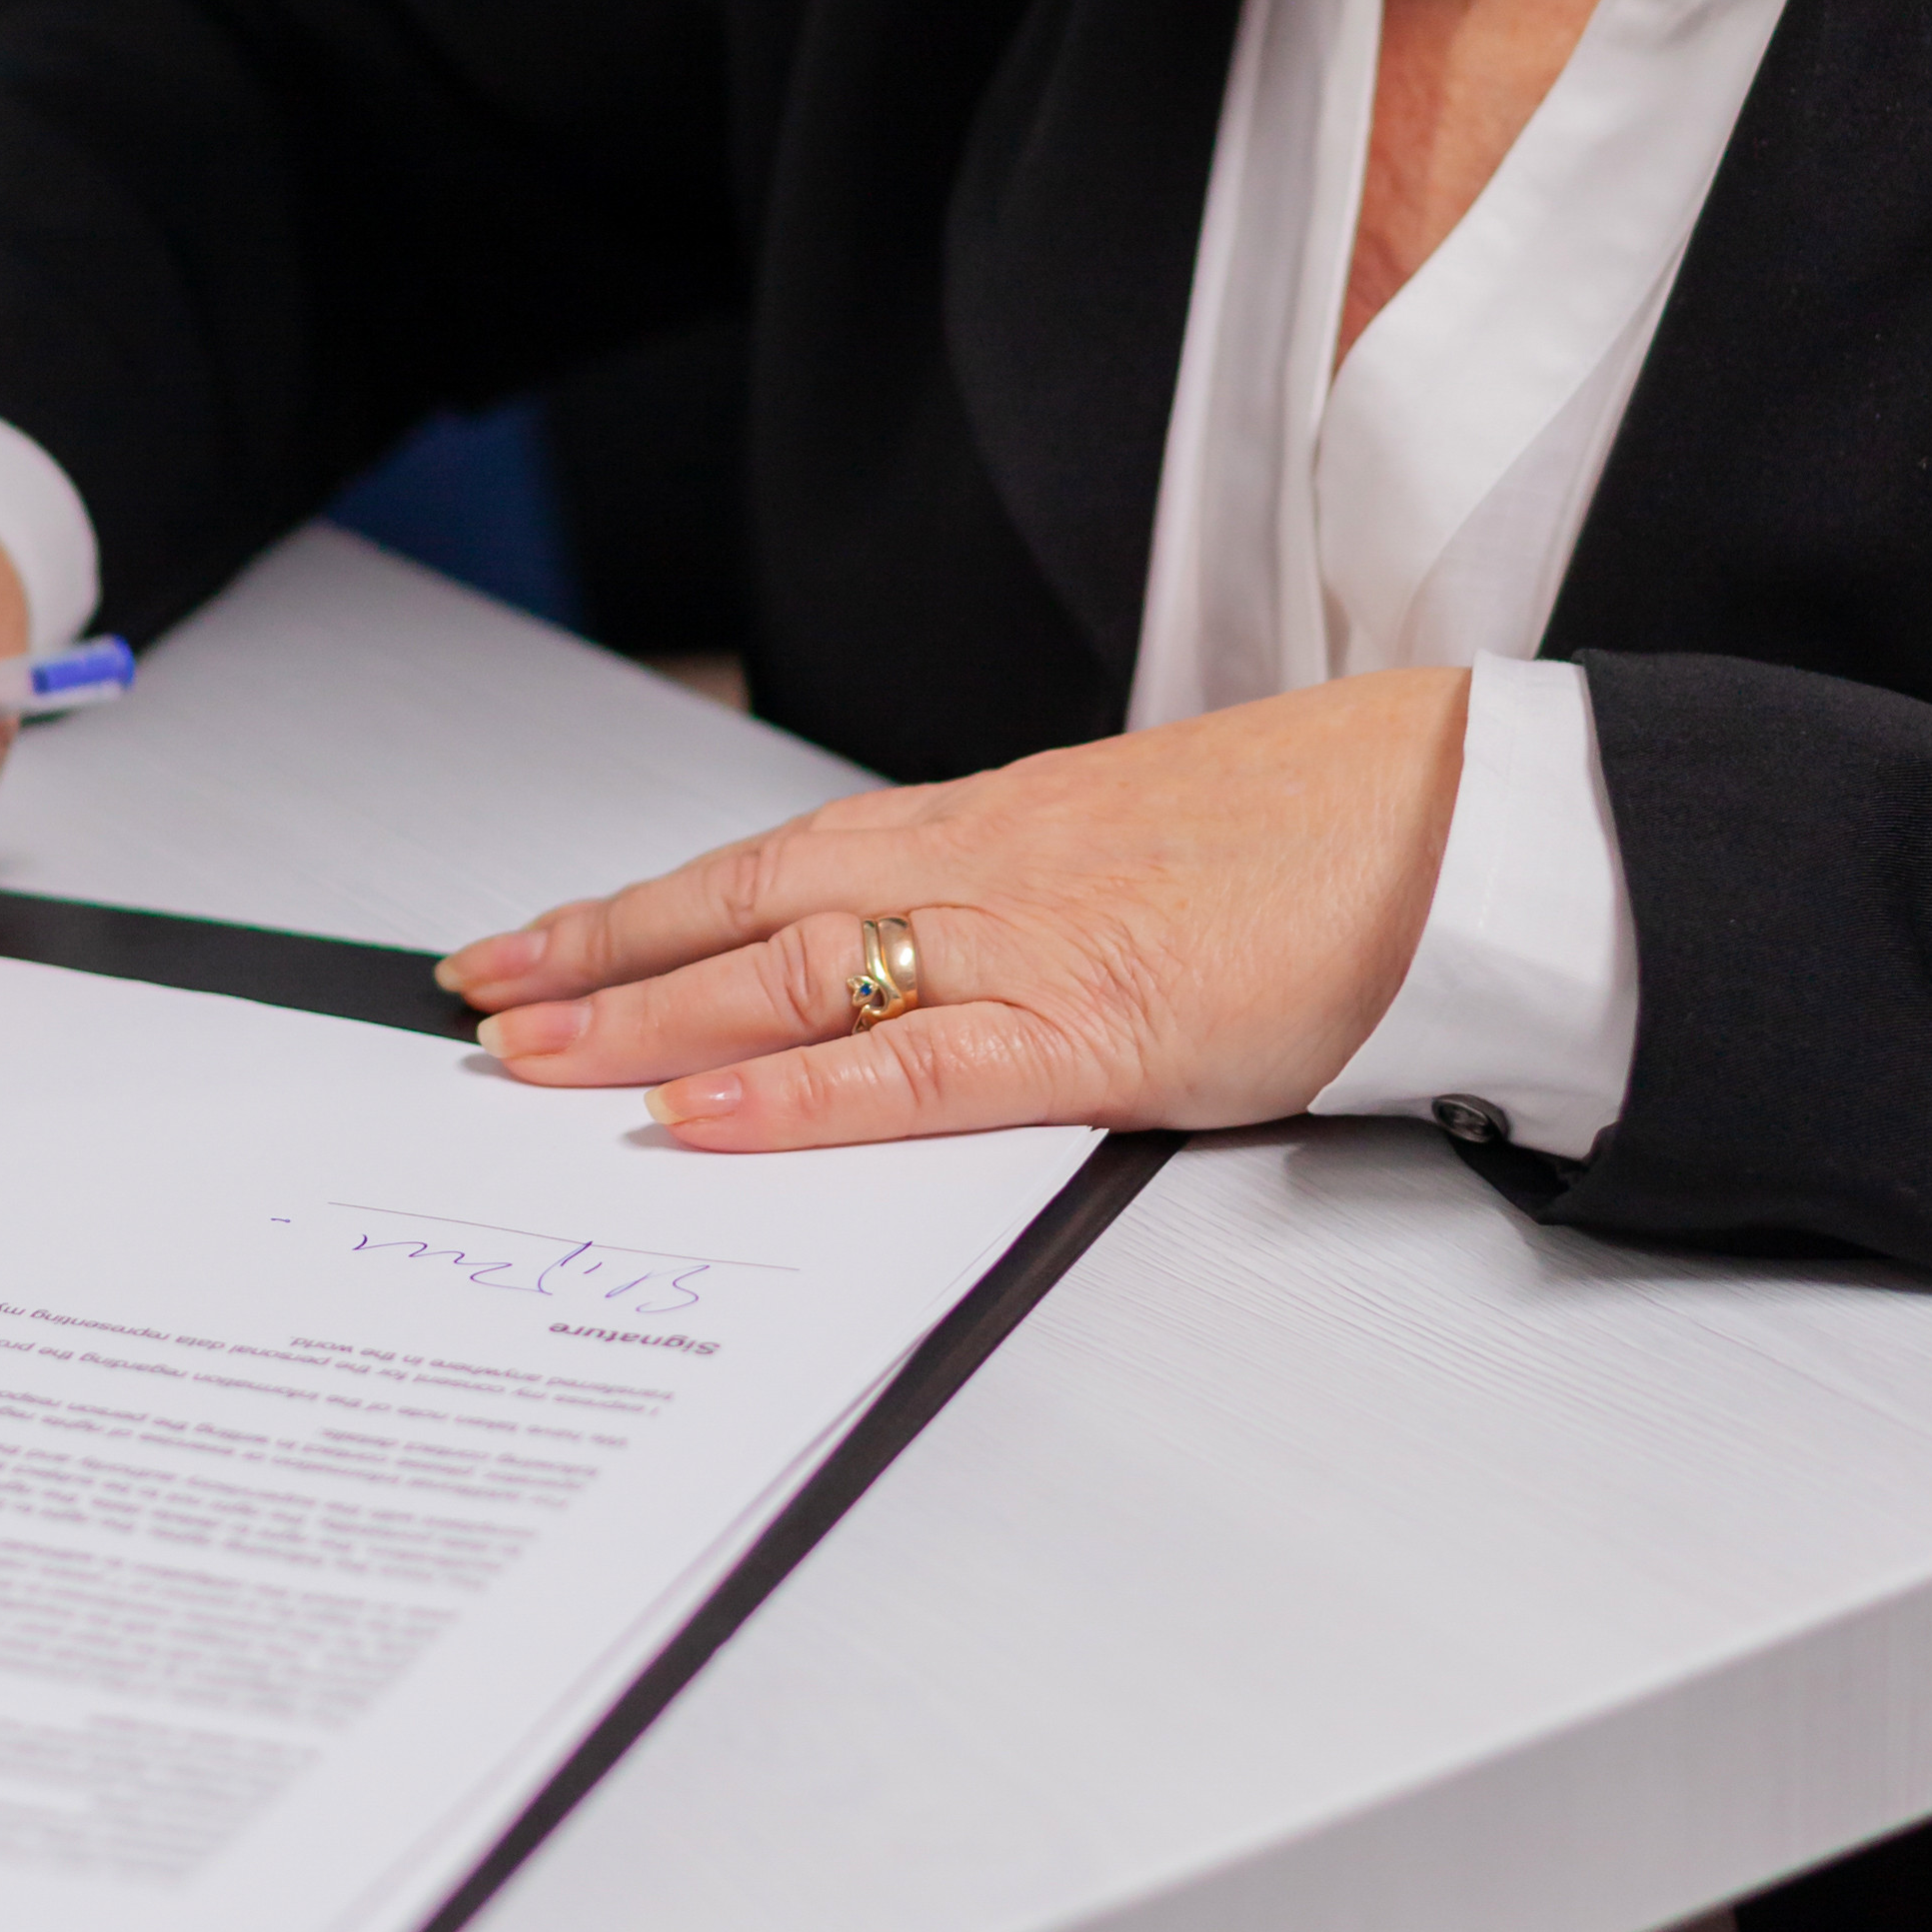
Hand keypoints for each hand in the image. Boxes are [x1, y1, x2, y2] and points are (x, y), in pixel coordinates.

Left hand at [439, 672, 1470, 1148]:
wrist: (1457, 815)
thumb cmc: (1322, 839)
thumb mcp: (1138, 860)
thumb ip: (1033, 909)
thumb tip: (950, 969)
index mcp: (990, 829)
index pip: (774, 863)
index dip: (645, 908)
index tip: (536, 943)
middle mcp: (980, 866)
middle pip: (746, 907)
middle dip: (597, 957)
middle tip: (475, 1000)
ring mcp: (1027, 940)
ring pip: (792, 972)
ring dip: (647, 1013)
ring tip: (529, 1055)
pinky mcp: (1093, 1023)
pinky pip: (912, 1066)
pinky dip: (793, 1096)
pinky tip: (696, 1116)